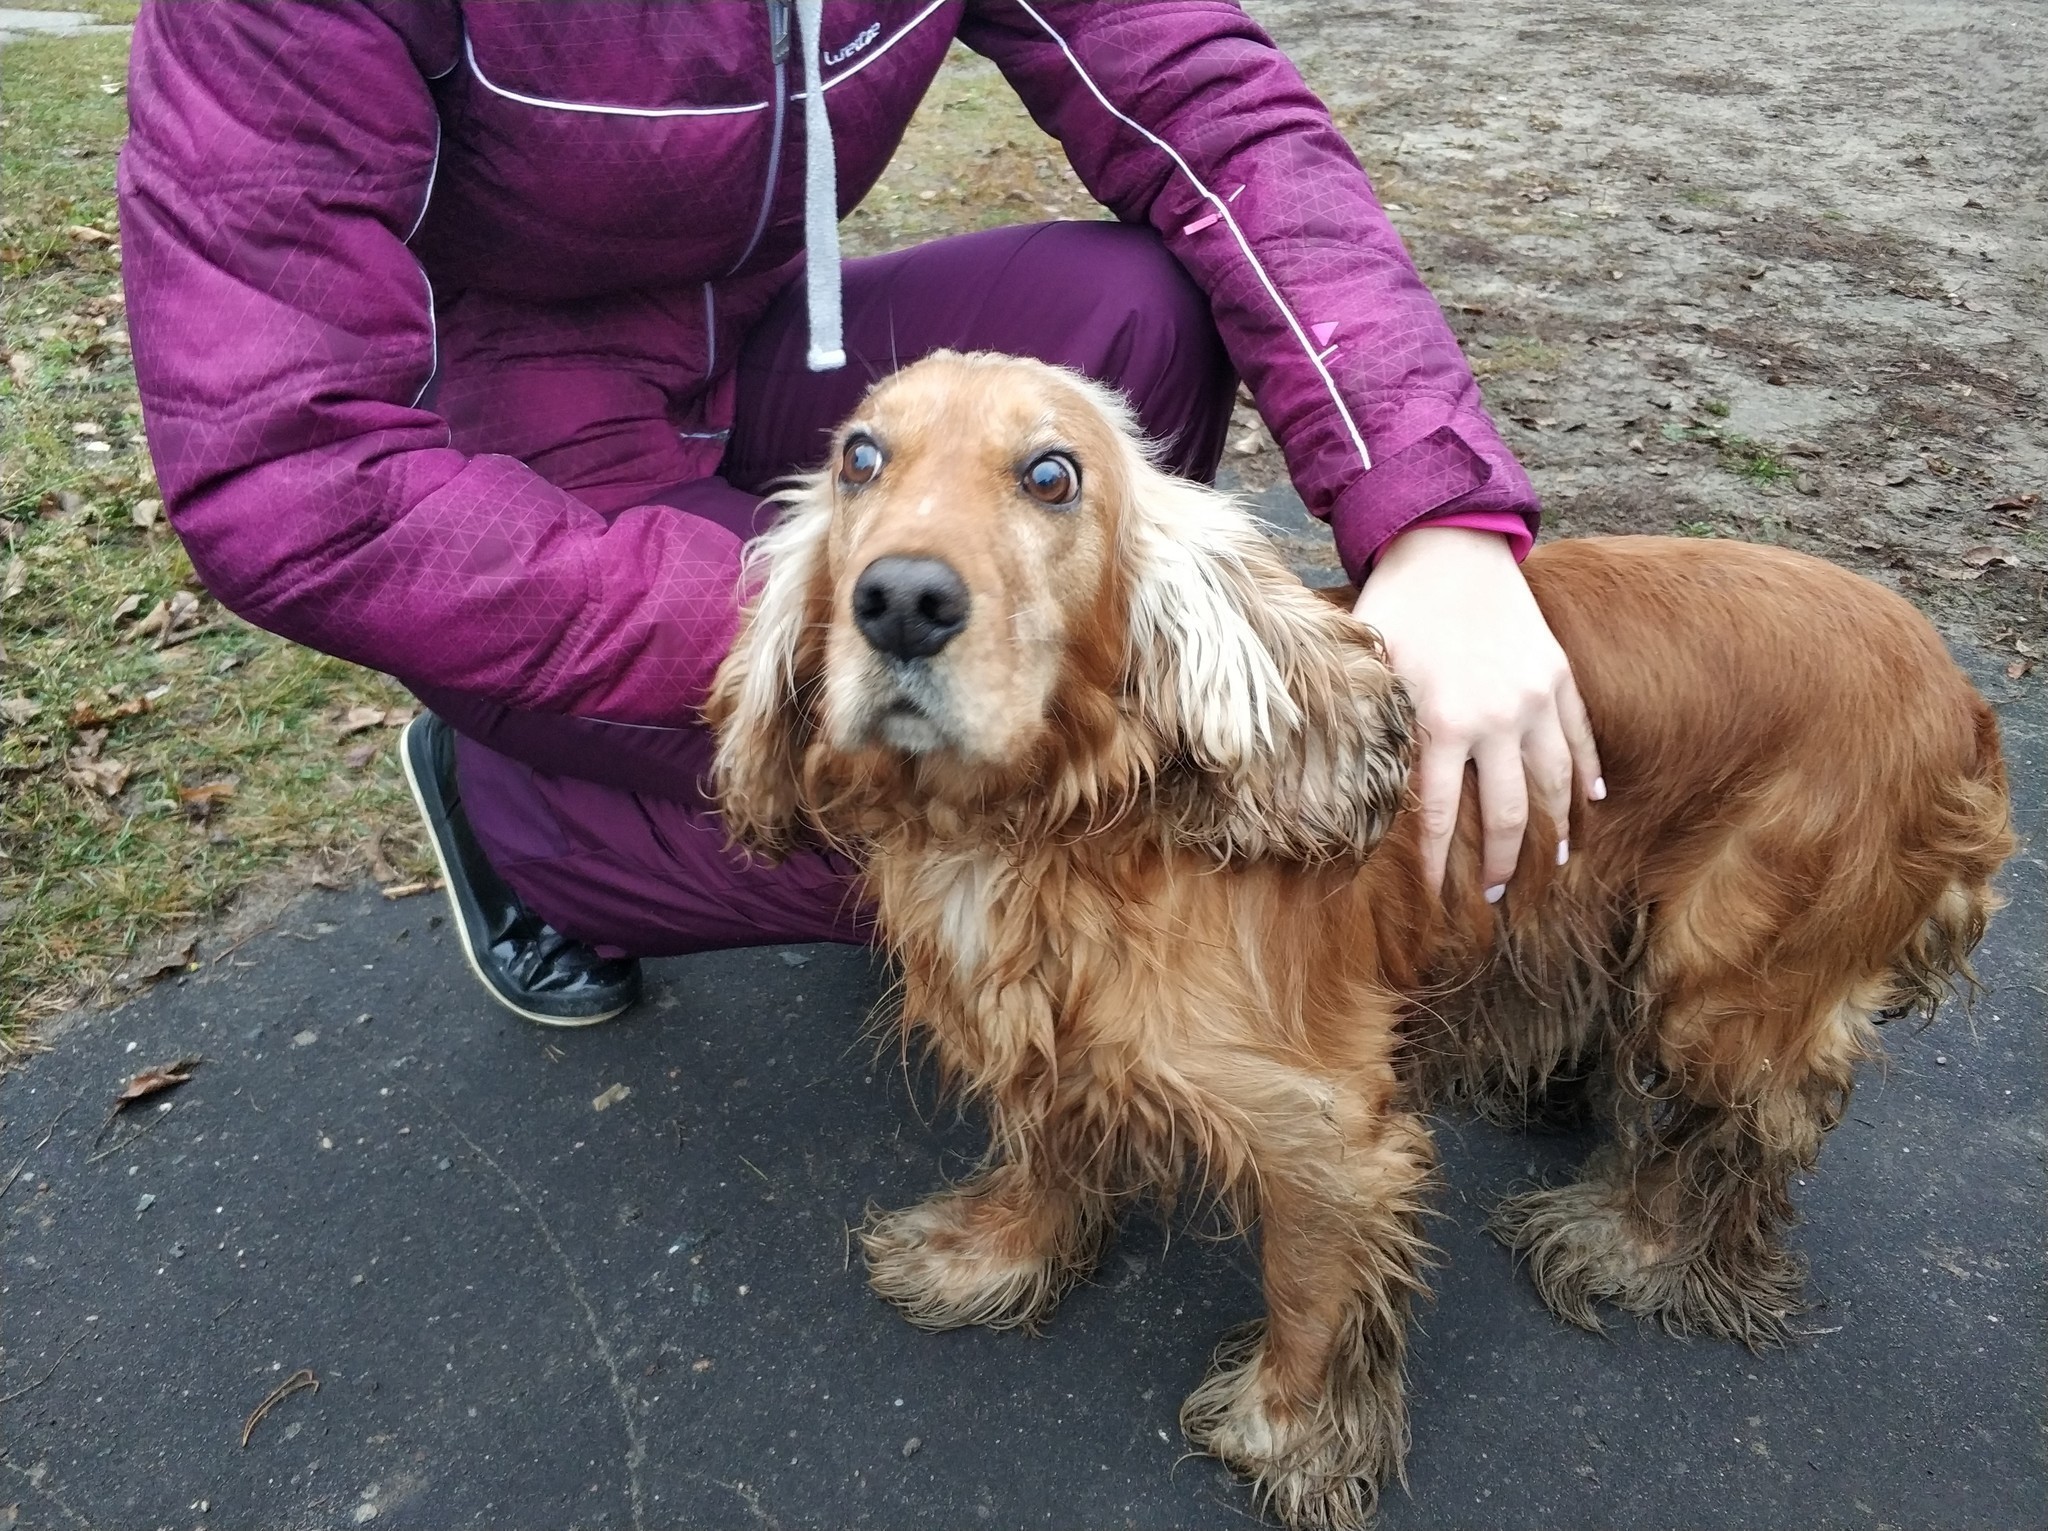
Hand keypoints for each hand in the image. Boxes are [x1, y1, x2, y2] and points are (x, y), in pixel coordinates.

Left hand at [1353, 526, 1602, 898]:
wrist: (1448, 545)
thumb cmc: (1396, 607)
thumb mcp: (1370, 670)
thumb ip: (1371, 728)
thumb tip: (1348, 789)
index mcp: (1441, 723)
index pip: (1444, 817)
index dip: (1440, 865)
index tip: (1436, 898)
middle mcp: (1495, 719)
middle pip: (1509, 813)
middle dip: (1503, 864)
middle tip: (1495, 898)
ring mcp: (1535, 698)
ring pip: (1554, 783)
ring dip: (1554, 831)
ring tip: (1553, 866)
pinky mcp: (1558, 676)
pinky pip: (1580, 737)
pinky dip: (1587, 773)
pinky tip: (1590, 804)